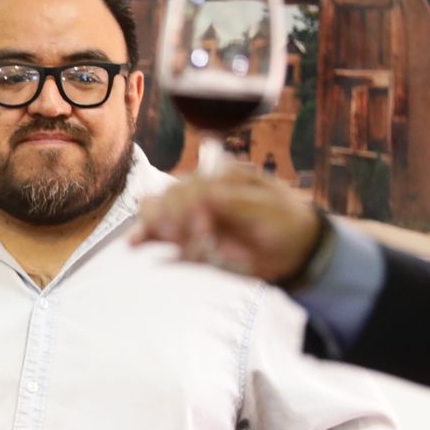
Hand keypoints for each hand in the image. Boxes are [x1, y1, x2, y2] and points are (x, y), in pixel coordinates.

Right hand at [130, 164, 321, 283]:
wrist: (295, 251)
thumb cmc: (286, 222)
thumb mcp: (269, 209)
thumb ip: (238, 202)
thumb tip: (207, 195)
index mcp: (220, 178)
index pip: (190, 184)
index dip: (188, 205)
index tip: (201, 228)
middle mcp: (202, 194)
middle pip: (168, 197)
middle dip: (170, 218)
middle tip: (188, 239)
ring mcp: (193, 218)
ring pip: (158, 213)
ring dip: (148, 225)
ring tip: (139, 241)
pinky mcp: (190, 242)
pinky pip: (162, 239)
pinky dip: (148, 239)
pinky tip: (134, 244)